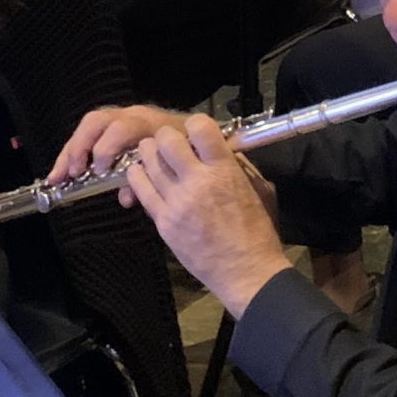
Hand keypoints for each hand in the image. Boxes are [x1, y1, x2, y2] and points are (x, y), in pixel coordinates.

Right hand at [49, 104, 187, 185]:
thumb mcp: (173, 166)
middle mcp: (132, 115)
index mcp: (148, 125)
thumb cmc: (186, 151)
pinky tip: (66, 168)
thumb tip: (125, 198)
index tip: (98, 172)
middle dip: (80, 147)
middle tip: (72, 173)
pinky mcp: (115, 121)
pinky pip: (91, 130)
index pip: (122, 130)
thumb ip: (150, 181)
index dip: (106, 149)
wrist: (198, 132)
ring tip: (60, 174)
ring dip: (72, 149)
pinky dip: (76, 149)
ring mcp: (122, 115)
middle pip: (97, 121)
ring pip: (90, 124)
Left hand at [121, 116, 293, 315]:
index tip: (197, 134)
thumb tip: (223, 147)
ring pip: (148, 161)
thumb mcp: (259, 189)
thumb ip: (238, 164)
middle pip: (166, 140)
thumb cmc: (258, 231)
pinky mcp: (163, 222)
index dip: (196, 125)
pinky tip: (142, 175)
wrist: (246, 271)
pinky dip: (137, 176)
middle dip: (167, 137)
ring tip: (155, 158)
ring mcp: (176, 202)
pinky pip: (140, 188)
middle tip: (171, 146)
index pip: (199, 127)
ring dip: (150, 154)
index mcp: (225, 170)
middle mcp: (197, 181)